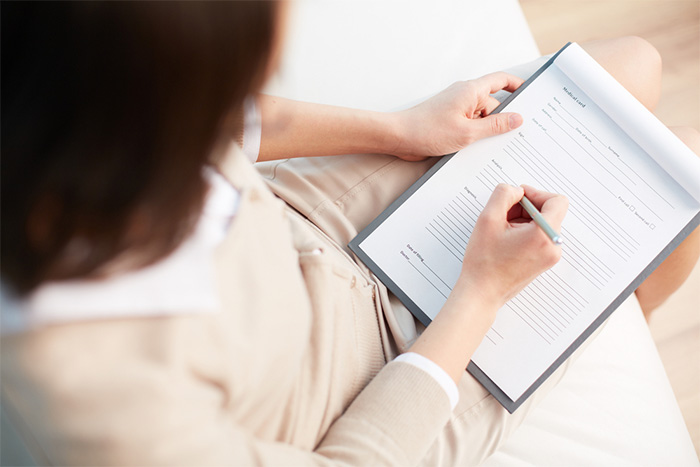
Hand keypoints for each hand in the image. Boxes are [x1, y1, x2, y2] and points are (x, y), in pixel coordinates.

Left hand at [390, 73, 524, 160]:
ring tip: (485, 146)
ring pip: (481, 118)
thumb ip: (495, 126)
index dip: (518, 85)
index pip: (502, 80)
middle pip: (493, 105)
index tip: (531, 95)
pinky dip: (474, 135)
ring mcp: (456, 108)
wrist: (399, 137)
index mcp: (471, 91)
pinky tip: (474, 148)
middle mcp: (464, 96)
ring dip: (486, 132)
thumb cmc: (427, 130)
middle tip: (512, 136)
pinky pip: (469, 125)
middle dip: (502, 120)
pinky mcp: (450, 120)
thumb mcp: (468, 132)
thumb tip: (517, 119)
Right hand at [455, 184, 567, 310]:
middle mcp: (553, 246)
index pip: (557, 201)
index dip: (536, 194)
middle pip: (549, 211)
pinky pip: (540, 236)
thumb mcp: (488, 219)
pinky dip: (524, 231)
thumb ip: (503, 195)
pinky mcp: (544, 261)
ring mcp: (550, 256)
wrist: (482, 292)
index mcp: (544, 235)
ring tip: (502, 230)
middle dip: (526, 208)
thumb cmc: (484, 262)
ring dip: (523, 220)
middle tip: (504, 215)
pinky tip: (506, 239)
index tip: (518, 198)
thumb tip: (516, 190)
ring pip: (543, 223)